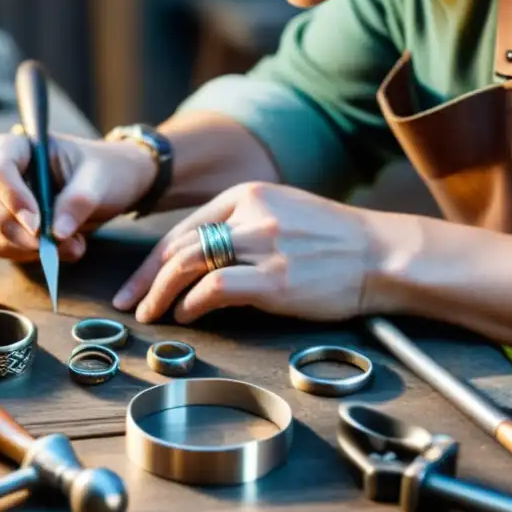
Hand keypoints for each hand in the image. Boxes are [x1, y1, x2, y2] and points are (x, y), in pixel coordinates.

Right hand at [0, 131, 156, 262]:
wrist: (104, 187)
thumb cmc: (101, 172)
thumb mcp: (99, 181)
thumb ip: (79, 201)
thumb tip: (57, 232)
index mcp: (15, 146)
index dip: (13, 199)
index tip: (39, 224)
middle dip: (21, 232)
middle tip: (61, 243)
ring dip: (29, 249)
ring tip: (71, 244)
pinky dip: (29, 255)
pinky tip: (57, 247)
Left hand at [113, 182, 392, 323]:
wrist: (383, 255)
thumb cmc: (334, 242)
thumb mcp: (283, 215)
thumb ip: (241, 228)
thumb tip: (196, 263)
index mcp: (248, 194)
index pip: (184, 227)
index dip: (153, 258)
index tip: (136, 282)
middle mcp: (251, 213)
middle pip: (179, 246)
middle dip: (146, 278)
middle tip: (129, 303)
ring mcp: (264, 244)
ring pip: (188, 264)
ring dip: (160, 294)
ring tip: (150, 315)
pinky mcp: (277, 279)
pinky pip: (215, 289)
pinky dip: (192, 304)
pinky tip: (186, 317)